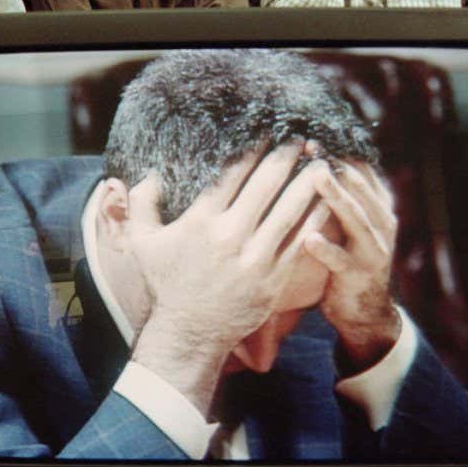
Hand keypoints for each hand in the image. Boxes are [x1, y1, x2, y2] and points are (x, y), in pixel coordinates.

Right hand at [119, 140, 332, 414]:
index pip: (232, 174)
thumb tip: (150, 175)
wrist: (189, 333)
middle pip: (265, 184)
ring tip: (322, 163)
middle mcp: (230, 235)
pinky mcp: (274, 277)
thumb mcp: (142, 243)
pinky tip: (326, 201)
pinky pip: (300, 240)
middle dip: (284, 157)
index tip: (266, 133)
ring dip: (307, 182)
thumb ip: (141, 205)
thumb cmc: (166, 284)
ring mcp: (255, 257)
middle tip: (299, 138)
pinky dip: (315, 218)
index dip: (252, 149)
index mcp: (201, 221)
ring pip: (289, 209)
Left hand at [303, 161, 399, 369]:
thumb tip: (307, 157)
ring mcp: (373, 250)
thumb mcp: (346, 223)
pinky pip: (342, 260)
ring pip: (355, 217)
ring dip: (335, 196)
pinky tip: (308, 239)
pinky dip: (327, 249)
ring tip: (315, 176)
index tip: (311, 133)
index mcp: (376, 207)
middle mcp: (381, 224)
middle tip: (310, 144)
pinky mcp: (360, 275)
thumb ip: (335, 195)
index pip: (360, 171)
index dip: (337, 151)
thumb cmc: (344, 257)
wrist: (362, 310)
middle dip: (335, 164)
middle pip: (359, 187)